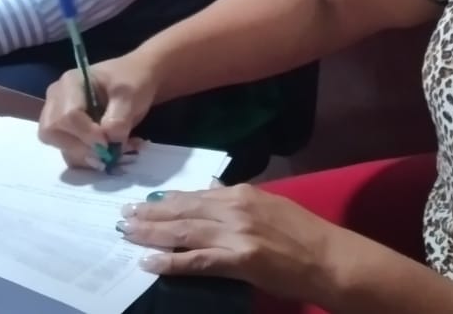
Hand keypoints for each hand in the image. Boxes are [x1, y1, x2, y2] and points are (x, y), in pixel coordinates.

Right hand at [37, 55, 158, 169]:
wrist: (137, 79)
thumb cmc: (132, 81)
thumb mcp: (130, 94)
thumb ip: (119, 118)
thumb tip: (108, 141)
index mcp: (70, 84)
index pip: (68, 115)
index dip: (87, 134)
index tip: (109, 143)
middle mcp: (57, 100)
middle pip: (52, 132)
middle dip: (80, 146)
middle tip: (106, 150)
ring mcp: (58, 117)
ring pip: (58, 145)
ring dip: (85, 155)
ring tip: (110, 152)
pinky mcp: (66, 133)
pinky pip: (68, 153)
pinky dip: (87, 159)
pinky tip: (105, 154)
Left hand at [118, 185, 344, 301]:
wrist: (328, 258)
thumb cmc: (302, 233)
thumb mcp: (269, 203)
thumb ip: (237, 198)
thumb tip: (211, 189)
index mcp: (241, 193)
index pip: (194, 195)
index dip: (165, 200)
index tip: (143, 202)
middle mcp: (234, 208)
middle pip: (182, 210)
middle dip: (150, 214)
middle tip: (124, 215)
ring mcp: (235, 234)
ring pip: (184, 231)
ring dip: (152, 233)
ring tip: (128, 234)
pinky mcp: (238, 259)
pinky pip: (196, 260)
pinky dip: (171, 261)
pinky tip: (150, 263)